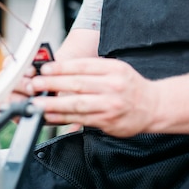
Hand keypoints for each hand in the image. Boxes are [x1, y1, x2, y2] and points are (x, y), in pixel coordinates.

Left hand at [29, 58, 156, 136]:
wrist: (153, 106)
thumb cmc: (131, 86)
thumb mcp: (117, 68)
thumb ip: (93, 68)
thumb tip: (62, 69)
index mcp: (113, 69)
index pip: (83, 66)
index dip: (62, 67)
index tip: (45, 69)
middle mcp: (112, 86)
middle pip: (78, 84)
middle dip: (53, 85)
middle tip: (35, 84)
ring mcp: (110, 105)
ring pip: (77, 104)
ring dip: (54, 104)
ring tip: (37, 104)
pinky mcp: (107, 122)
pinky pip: (81, 120)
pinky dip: (63, 119)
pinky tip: (50, 117)